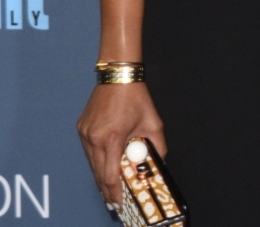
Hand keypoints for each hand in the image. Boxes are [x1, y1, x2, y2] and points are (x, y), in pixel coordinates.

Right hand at [77, 83, 165, 210]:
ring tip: (110, 187)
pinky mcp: (81, 128)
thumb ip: (157, 145)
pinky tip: (105, 163)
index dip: (114, 193)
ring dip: (101, 175)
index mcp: (112, 137)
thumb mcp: (153, 122)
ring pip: (92, 163)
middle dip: (107, 189)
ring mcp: (85, 133)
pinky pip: (89, 150)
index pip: (110, 175)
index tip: (118, 204)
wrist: (118, 76)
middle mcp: (94, 138)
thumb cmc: (136, 97)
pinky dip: (97, 159)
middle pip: (98, 174)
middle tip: (114, 202)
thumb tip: (159, 162)